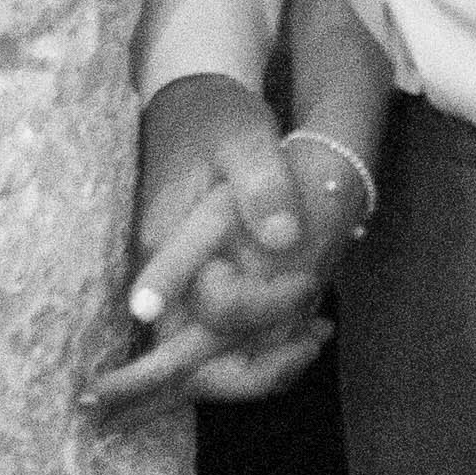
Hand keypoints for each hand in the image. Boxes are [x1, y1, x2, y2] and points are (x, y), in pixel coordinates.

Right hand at [86, 76, 338, 426]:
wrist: (192, 104)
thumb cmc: (219, 118)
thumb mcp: (247, 138)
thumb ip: (263, 185)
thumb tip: (284, 237)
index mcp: (168, 242)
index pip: (209, 308)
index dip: (261, 314)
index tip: (309, 290)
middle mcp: (158, 276)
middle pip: (189, 362)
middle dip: (256, 370)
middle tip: (315, 338)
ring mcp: (168, 286)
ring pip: (201, 361)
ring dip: (261, 362)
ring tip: (317, 332)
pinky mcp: (184, 286)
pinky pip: (211, 337)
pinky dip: (256, 346)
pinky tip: (303, 326)